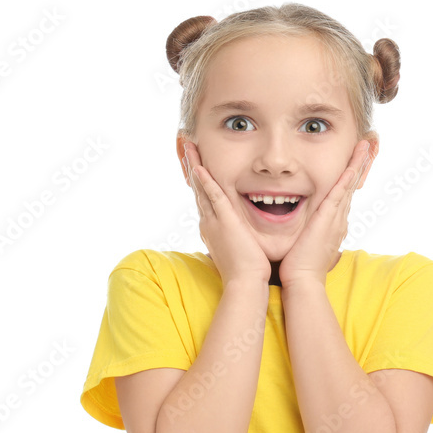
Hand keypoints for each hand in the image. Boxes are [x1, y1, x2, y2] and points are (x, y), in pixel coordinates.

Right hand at [182, 140, 271, 284]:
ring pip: (202, 189)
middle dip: (192, 167)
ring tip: (189, 149)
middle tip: (187, 148)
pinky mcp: (225, 222)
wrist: (245, 283)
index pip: (204, 199)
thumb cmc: (245, 271)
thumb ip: (234, 238)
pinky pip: (213, 197)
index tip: (196, 164)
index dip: (199, 180)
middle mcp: (209, 222)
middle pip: (198, 189)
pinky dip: (206, 182)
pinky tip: (200, 167)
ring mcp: (214, 222)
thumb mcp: (236, 249)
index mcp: (212, 228)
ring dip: (195, 167)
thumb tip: (236, 236)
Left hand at [278, 140, 371, 288]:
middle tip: (369, 145)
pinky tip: (353, 163)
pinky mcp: (329, 219)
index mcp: (334, 223)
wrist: (302, 281)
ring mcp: (336, 218)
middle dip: (361, 164)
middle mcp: (339, 218)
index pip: (344, 194)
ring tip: (367, 145)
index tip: (355, 159)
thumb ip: (307, 232)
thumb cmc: (299, 266)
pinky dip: (348, 177)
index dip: (351, 176)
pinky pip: (341, 192)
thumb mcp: (306, 243)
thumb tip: (303, 228)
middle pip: (352, 185)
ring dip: (358, 164)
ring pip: (350, 185)